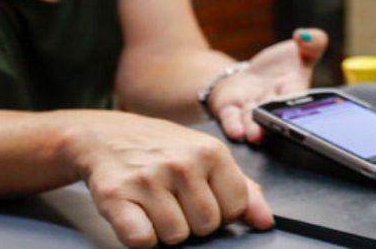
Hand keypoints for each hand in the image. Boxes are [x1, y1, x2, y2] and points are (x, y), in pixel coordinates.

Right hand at [65, 110, 273, 247]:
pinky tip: (138, 217)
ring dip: (166, 231)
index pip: (236, 208)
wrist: (108, 136)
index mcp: (211, 152)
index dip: (222, 212)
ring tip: (156, 207)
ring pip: (175, 237)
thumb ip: (242, 189)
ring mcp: (148, 179)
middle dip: (193, 223)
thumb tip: (267, 221)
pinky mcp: (116, 196)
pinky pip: (141, 240)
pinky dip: (140, 238)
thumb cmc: (164, 150)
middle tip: (176, 202)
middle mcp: (182, 163)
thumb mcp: (208, 157)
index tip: (205, 200)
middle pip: (207, 227)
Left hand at [209, 28, 328, 143]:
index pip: (301, 97)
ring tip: (256, 136)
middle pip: (278, 114)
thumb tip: (302, 35)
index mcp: (295, 90)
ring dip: (255, 130)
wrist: (247, 78)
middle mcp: (274, 104)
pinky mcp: (230, 108)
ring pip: (254, 120)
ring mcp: (251, 108)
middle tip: (283, 129)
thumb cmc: (279, 69)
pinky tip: (236, 132)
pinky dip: (234, 126)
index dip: (303, 104)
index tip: (306, 112)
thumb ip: (314, 42)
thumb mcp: (300, 51)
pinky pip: (231, 119)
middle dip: (280, 123)